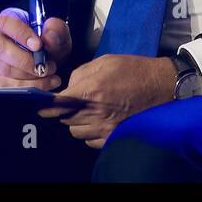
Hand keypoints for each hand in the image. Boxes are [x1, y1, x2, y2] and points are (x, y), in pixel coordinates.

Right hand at [0, 8, 70, 90]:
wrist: (49, 58)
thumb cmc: (48, 41)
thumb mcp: (57, 32)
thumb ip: (56, 30)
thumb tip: (48, 38)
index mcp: (7, 22)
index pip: (7, 23)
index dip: (22, 34)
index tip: (38, 45)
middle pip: (1, 49)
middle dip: (26, 61)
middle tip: (47, 65)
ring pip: (5, 70)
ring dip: (31, 75)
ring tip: (51, 73)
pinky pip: (10, 86)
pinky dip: (31, 86)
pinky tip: (47, 82)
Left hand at [37, 54, 174, 148]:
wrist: (162, 86)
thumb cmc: (134, 70)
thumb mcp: (105, 61)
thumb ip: (82, 72)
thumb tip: (69, 85)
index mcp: (91, 90)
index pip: (58, 104)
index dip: (46, 106)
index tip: (40, 106)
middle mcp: (95, 112)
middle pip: (65, 119)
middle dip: (64, 111)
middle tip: (73, 103)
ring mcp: (105, 128)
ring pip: (75, 132)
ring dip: (76, 123)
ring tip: (87, 112)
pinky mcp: (114, 137)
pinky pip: (90, 141)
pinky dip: (89, 133)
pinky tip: (98, 121)